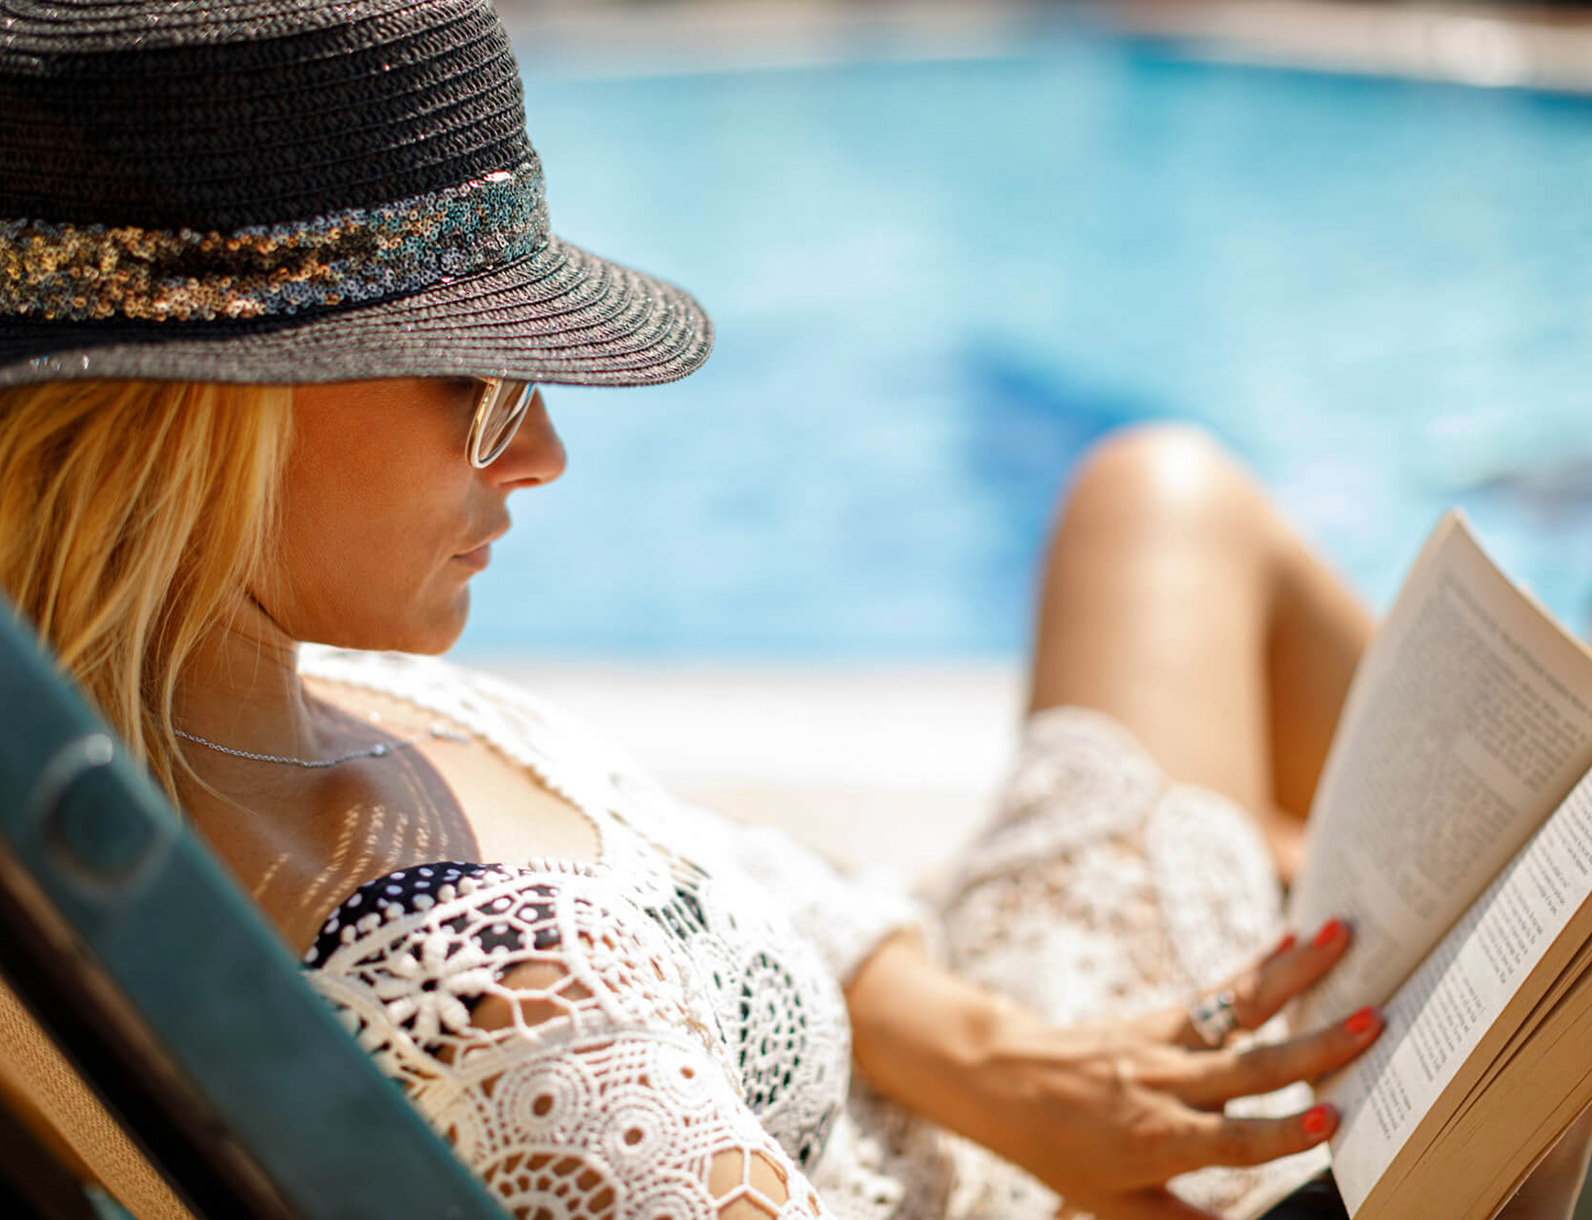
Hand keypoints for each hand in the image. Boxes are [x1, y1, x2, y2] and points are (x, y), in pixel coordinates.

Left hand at [846, 919, 1382, 1219]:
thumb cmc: (1063, 1153)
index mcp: (1157, 1141)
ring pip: (1239, 1010)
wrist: (1003, 1085)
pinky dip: (1259, 966)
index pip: (1231, 1139)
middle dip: (1316, 1047)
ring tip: (1345, 938)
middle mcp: (1165, 1085)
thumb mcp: (1117, 1208)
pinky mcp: (1161, 1018)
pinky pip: (1216, 993)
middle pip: (1250, 1067)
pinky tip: (1297, 939)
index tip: (1332, 1118)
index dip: (1281, 1132)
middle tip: (1374, 1022)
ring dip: (1297, 974)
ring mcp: (1164, 1044)